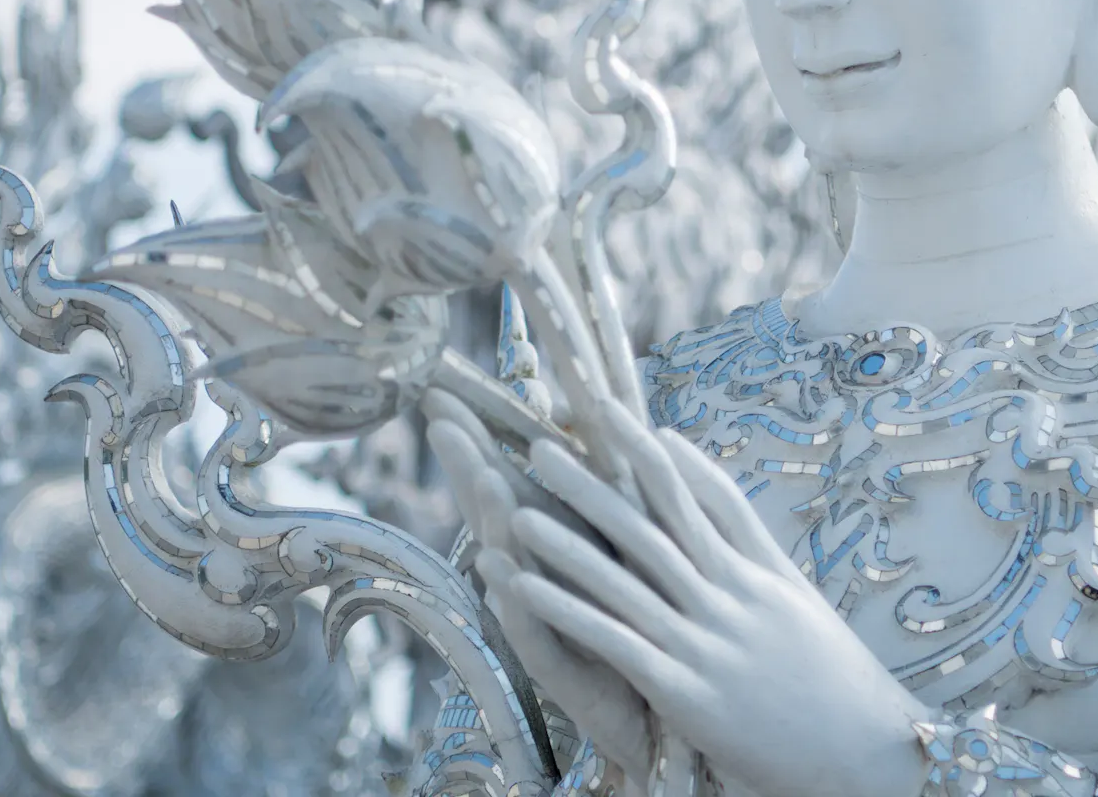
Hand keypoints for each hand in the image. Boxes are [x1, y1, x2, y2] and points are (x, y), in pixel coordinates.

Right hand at [424, 390, 654, 784]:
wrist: (655, 710)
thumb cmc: (634, 617)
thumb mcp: (622, 538)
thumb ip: (600, 480)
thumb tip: (580, 406)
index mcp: (562, 535)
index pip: (513, 473)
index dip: (482, 432)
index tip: (446, 387)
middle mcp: (541, 572)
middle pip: (499, 508)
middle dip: (471, 461)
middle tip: (441, 416)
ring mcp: (545, 618)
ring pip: (515, 561)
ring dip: (496, 520)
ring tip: (482, 476)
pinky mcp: (561, 668)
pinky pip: (535, 630)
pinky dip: (519, 599)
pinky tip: (498, 569)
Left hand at [503, 401, 929, 796]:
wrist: (869, 753)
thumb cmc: (832, 678)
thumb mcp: (795, 596)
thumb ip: (748, 539)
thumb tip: (701, 482)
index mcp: (755, 572)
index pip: (698, 495)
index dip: (651, 454)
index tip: (608, 412)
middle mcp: (730, 596)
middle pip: (651, 525)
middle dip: (594, 482)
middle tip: (542, 442)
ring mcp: (709, 643)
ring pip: (626, 579)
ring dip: (567, 541)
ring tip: (516, 509)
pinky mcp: (688, 692)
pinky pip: (618, 643)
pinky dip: (569, 611)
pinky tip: (526, 589)